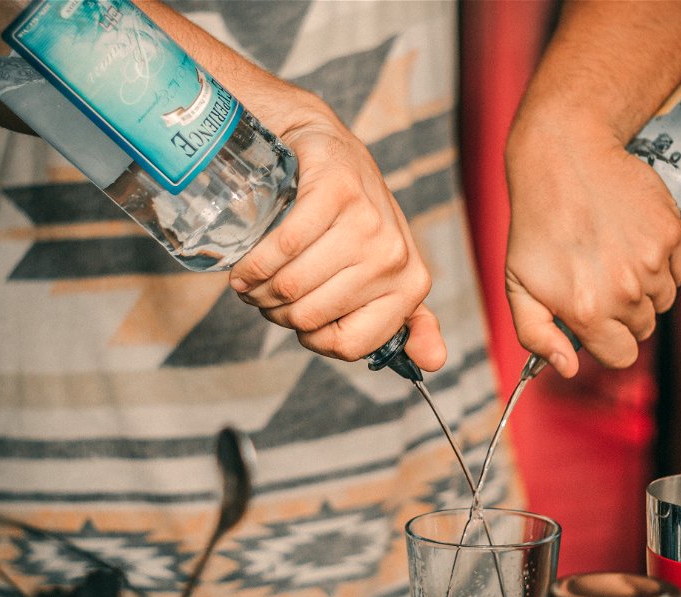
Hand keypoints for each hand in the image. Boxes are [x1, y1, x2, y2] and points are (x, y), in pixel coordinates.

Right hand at [139, 2, 446, 370]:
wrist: (325, 149)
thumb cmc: (350, 220)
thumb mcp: (380, 272)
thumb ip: (406, 320)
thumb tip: (436, 363)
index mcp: (411, 283)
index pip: (350, 345)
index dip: (311, 339)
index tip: (296, 320)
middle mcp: (395, 255)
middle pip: (311, 316)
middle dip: (276, 312)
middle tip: (263, 294)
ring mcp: (368, 221)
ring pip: (293, 286)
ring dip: (258, 290)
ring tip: (250, 280)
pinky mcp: (337, 190)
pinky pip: (284, 248)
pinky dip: (254, 262)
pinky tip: (245, 264)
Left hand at [505, 115, 680, 377]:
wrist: (565, 159)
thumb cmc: (535, 224)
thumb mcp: (517, 284)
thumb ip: (537, 335)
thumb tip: (568, 369)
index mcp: (588, 311)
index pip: (621, 356)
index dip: (607, 341)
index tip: (595, 320)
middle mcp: (626, 291)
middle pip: (642, 328)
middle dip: (622, 313)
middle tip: (597, 278)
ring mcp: (653, 262)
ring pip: (663, 300)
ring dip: (644, 288)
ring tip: (613, 256)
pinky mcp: (672, 234)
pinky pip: (679, 270)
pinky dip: (662, 263)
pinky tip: (632, 241)